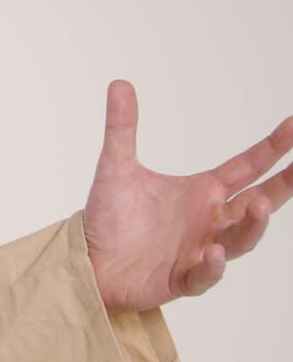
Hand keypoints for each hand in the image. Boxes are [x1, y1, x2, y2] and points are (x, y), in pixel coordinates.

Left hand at [82, 80, 292, 310]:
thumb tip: (119, 82)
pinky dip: (211, 266)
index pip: (247, 167)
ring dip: (252, 226)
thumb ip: (122, 127)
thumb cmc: (109, 217)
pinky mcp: (180, 279)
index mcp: (202, 192)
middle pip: (259, 203)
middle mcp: (208, 220)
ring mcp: (198, 251)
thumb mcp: (116, 167)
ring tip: (259, 207)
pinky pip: (203, 276)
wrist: (88, 260)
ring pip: (238, 240)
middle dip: (284, 186)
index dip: (273, 149)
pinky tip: (212, 251)